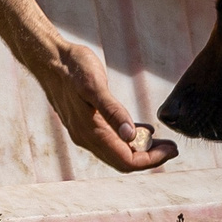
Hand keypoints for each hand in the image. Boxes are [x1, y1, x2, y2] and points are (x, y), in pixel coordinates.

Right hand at [38, 41, 177, 172]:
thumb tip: (131, 136)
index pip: (126, 160)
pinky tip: (142, 130)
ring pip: (117, 153)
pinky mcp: (86, 123)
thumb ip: (113, 112)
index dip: (151, 160)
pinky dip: (129, 139)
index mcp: (91, 132)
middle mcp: (87, 138)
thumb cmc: (73, 69)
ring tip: (163, 141)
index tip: (172, 149)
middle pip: (123, 161)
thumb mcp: (94, 85)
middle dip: (150, 158)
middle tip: (173, 147)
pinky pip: (110, 141)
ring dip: (140, 150)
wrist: (49, 60)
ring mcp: (85, 132)